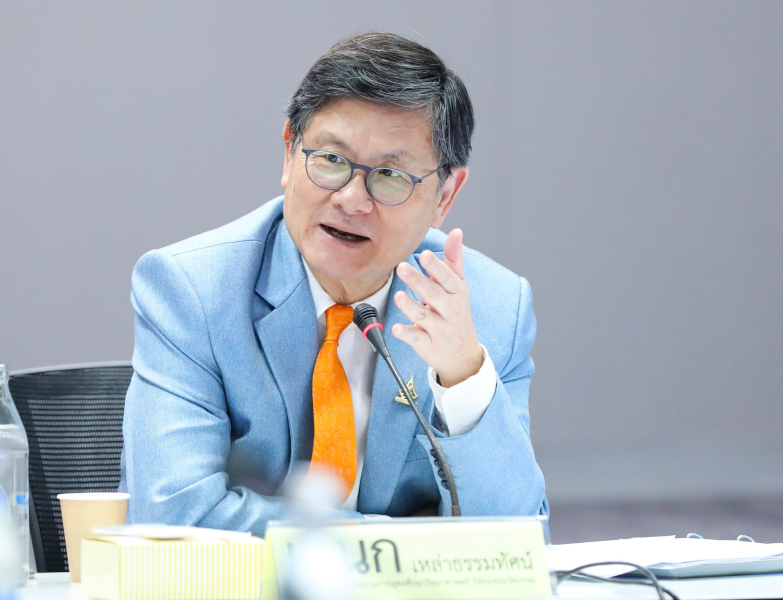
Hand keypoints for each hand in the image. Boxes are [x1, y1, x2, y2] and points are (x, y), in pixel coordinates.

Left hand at [393, 229, 482, 387]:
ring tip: (399, 296)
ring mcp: (440, 329)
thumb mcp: (458, 287)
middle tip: (401, 268)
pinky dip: (406, 334)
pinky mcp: (429, 345)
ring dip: (411, 306)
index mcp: (457, 293)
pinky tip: (396, 328)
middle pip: (433, 294)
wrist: (462, 354)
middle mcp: (450, 311)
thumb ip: (453, 260)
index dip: (436, 267)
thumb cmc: (455, 313)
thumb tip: (456, 232)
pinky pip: (417, 339)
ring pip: (424, 316)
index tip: (424, 255)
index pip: (447, 278)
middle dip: (418, 281)